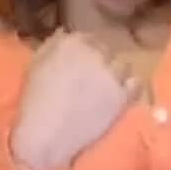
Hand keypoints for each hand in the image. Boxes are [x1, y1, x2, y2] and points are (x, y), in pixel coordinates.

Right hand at [9, 29, 140, 169]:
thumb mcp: (36, 65)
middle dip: (101, 65)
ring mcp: (111, 73)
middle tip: (92, 84)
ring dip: (116, 76)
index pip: (89, 40)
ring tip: (104, 94)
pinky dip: (129, 89)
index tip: (82, 69)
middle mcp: (95, 52)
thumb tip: (66, 34)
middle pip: (107, 52)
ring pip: (123, 66)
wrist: (46, 135)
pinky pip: (135, 84)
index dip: (87, 55)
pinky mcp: (122, 94)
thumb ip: (53, 45)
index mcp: (72, 41)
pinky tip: (118, 99)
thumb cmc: (35, 102)